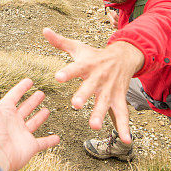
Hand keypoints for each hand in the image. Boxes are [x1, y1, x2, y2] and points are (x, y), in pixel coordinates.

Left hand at [0, 62, 59, 170]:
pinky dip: (50, 141)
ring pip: (33, 123)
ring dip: (39, 117)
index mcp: (3, 110)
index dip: (21, 88)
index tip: (29, 81)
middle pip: (24, 108)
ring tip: (46, 110)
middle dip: (32, 101)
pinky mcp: (30, 147)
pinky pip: (42, 143)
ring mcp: (21, 134)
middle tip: (41, 93)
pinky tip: (57, 138)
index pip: (14, 96)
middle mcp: (12, 122)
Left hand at [43, 27, 142, 142]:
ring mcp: (110, 89)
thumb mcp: (78, 47)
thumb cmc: (95, 55)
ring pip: (105, 103)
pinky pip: (122, 114)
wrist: (124, 56)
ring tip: (94, 126)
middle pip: (90, 87)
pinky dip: (124, 128)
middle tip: (76, 105)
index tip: (57, 77)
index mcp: (87, 65)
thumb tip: (44, 30)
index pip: (75, 68)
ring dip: (100, 114)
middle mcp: (99, 78)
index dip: (67, 72)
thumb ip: (60, 42)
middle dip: (84, 96)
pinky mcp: (119, 99)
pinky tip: (126, 140)